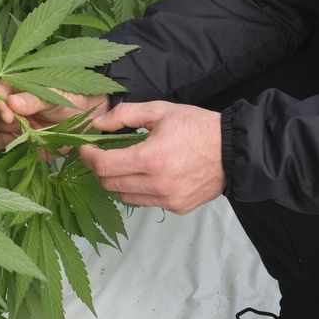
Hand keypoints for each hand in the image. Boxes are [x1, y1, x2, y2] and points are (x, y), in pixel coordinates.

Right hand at [0, 81, 108, 150]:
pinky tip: (26, 144)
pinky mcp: (20, 142)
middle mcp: (10, 107)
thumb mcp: (55, 95)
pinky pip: (6, 148)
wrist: (88, 116)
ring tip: (23, 135)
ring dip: (3, 137)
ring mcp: (13, 125)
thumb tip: (12, 102)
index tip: (9, 117)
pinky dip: (12, 149)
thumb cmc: (71, 97)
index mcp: (15, 88)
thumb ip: (34, 99)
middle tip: (19, 126)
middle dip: (0, 123)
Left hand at [78, 101, 224, 214]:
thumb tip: (97, 124)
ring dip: (117, 181)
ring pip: (125, 196)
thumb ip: (125, 114)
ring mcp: (168, 200)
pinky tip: (147, 174)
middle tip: (100, 155)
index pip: (105, 166)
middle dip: (99, 169)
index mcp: (151, 159)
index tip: (85, 148)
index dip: (88, 157)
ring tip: (124, 164)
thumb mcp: (160, 110)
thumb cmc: (197, 126)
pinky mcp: (177, 207)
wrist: (234, 150)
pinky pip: (146, 202)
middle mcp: (158, 185)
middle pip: (110, 184)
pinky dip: (139, 189)